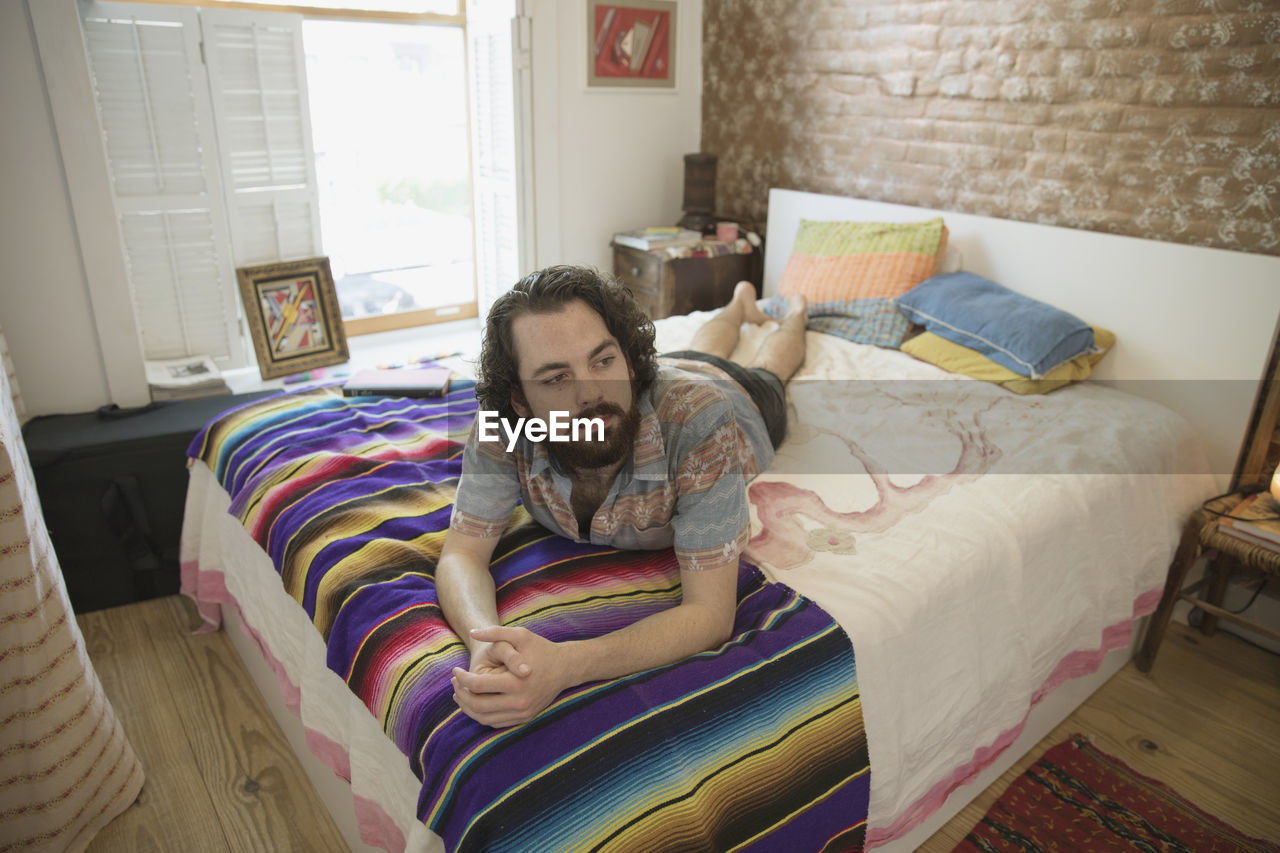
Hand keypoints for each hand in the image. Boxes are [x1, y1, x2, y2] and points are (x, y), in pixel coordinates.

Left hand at [452, 626, 572, 727]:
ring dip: (467, 707)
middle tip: (454, 683)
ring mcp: (522, 713)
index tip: (455, 671)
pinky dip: (480, 715)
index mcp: (516, 682)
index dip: (461, 678)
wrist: (565, 668)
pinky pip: (495, 722)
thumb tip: (472, 632)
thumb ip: (495, 632)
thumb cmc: (540, 649)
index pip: (477, 686)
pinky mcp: (524, 719)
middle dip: (460, 694)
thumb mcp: (520, 634)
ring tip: (460, 693)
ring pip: (484, 718)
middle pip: (477, 706)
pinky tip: (474, 702)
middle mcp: (519, 702)